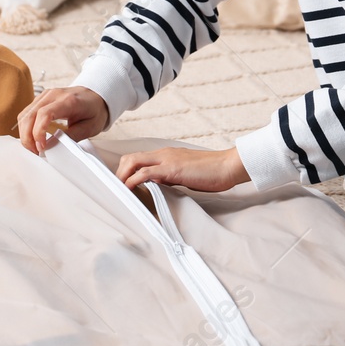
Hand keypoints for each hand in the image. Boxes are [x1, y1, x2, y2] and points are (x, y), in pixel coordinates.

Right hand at [17, 85, 109, 154]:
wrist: (95, 96)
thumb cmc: (94, 110)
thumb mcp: (90, 128)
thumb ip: (72, 136)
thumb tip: (52, 146)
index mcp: (68, 101)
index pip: (44, 114)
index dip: (38, 132)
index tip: (41, 147)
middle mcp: (53, 95)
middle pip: (30, 115)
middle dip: (28, 137)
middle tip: (35, 151)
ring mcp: (45, 95)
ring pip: (25, 114)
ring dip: (25, 133)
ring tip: (34, 147)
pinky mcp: (41, 99)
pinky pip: (27, 113)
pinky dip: (26, 127)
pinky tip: (33, 138)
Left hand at [116, 146, 249, 193]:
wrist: (228, 166)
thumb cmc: (211, 172)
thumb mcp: (185, 174)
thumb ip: (169, 176)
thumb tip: (155, 183)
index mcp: (167, 155)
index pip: (139, 158)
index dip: (126, 170)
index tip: (121, 184)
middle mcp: (164, 154)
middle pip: (130, 158)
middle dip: (119, 173)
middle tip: (117, 190)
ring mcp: (167, 159)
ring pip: (134, 162)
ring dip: (122, 176)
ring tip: (118, 191)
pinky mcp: (172, 169)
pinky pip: (145, 172)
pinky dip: (133, 180)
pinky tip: (129, 190)